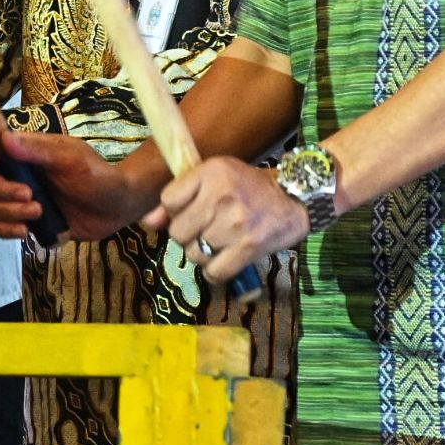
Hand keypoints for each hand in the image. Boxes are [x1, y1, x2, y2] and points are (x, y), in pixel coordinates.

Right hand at [0, 129, 160, 242]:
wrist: (117, 206)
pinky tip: (26, 231)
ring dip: (7, 212)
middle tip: (30, 195)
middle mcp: (15, 173)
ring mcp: (17, 198)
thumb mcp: (71, 157)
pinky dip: (6, 230)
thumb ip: (38, 150)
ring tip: (38, 212)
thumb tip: (4, 139)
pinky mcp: (24, 221)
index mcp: (23, 151)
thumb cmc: (97, 174)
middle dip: (1, 191)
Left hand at [143, 158, 308, 284]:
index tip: (193, 210)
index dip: (177, 211)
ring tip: (219, 243)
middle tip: (207, 229)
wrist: (295, 198)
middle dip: (188, 236)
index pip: (168, 200)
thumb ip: (178, 199)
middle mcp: (221, 195)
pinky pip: (214, 272)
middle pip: (177, 232)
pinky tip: (225, 260)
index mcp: (211, 172)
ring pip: (194, 254)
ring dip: (203, 255)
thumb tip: (149, 223)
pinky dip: (216, 272)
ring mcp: (235, 223)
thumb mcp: (214, 179)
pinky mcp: (249, 247)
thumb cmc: (248, 187)